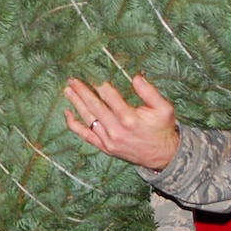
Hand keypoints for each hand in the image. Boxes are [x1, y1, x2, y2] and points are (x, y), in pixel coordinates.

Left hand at [64, 74, 179, 170]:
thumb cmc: (162, 129)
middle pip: (94, 106)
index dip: (98, 84)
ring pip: (87, 119)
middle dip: (82, 91)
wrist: (163, 155)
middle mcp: (116, 130)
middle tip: (72, 80)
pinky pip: (85, 135)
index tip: (91, 75)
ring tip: (67, 90)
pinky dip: (74, 125)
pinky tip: (67, 114)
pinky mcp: (105, 148)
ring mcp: (109, 140)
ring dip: (76, 103)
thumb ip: (149, 92)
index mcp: (129, 118)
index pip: (108, 96)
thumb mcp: (164, 108)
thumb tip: (135, 77)